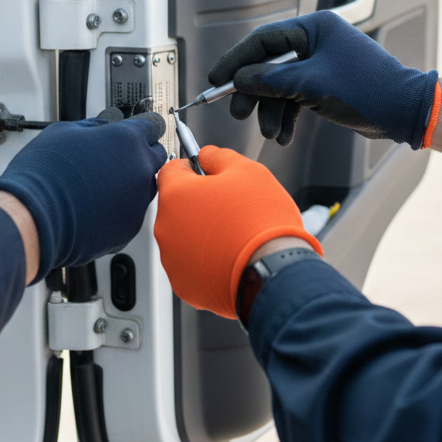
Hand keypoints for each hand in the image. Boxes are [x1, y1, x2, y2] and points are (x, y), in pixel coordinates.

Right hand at [0, 112, 167, 281]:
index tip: (137, 131)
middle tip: (116, 158)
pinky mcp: (130, 227)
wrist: (33, 216)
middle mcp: (140, 169)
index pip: (151, 127)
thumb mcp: (65, 132)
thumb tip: (102, 128)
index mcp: (128, 140)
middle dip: (140, 154)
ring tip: (102, 186)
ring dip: (132, 183)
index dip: (141, 128)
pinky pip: (132, 213)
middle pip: (154, 156)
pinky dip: (120, 209)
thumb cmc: (44, 174)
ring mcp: (138, 200)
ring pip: (145, 187)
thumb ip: (93, 127)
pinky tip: (97, 207)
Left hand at [154, 146, 321, 317]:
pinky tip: (230, 257)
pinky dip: (207, 261)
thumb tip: (206, 156)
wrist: (275, 270)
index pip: (170, 170)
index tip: (206, 173)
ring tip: (233, 235)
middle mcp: (166, 228)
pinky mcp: (185, 285)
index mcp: (176, 195)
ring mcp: (173, 260)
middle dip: (199, 204)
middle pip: (177, 207)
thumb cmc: (261, 221)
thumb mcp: (246, 169)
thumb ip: (218, 156)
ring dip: (202, 233)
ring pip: (184, 238)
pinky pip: (192, 266)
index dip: (191, 168)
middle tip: (229, 207)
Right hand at [208, 11, 439, 147]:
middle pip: (269, 64)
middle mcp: (317, 41)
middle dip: (254, 92)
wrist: (404, 112)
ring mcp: (322, 64)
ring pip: (282, 85)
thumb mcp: (311, 85)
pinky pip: (296, 97)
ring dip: (272, 110)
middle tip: (237, 111)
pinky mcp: (327, 85)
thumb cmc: (367, 90)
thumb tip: (240, 79)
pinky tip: (283, 135)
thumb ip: (271, 80)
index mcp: (314, 28)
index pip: (263, 39)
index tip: (217, 79)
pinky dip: (288, 116)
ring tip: (270, 132)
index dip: (237, 60)